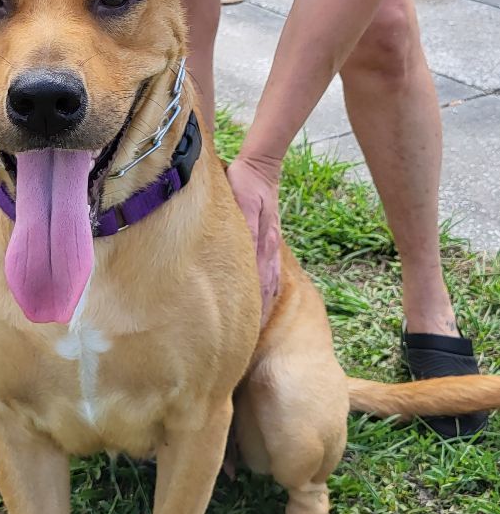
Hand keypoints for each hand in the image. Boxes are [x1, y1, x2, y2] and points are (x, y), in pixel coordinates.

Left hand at [227, 155, 280, 322]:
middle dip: (257, 320)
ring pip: (268, 287)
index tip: (246, 337)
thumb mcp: (243, 205)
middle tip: (244, 346)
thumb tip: (246, 255)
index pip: (260, 290)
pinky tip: (261, 304)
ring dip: (261, 310)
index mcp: (263, 248)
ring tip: (252, 334)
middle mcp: (269, 253)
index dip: (255, 315)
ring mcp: (270, 249)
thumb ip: (245, 229)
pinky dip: (266, 294)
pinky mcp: (267, 244)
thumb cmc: (246, 184)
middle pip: (265, 294)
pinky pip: (268, 275)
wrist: (260, 168)